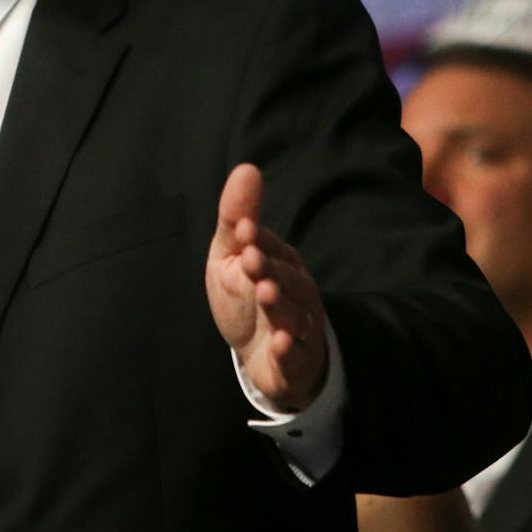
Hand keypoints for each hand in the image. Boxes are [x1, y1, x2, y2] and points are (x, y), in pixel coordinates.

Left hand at [206, 163, 328, 410]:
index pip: (273, 249)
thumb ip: (237, 217)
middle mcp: (297, 294)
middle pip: (290, 282)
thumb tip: (247, 168)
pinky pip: (295, 358)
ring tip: (265, 293)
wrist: (258, 353)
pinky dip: (289, 351)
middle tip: (252, 261)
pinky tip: (279, 343)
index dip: (259, 240)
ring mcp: (298, 330)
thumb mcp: (233, 255)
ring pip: (295, 317)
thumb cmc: (246, 295)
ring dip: (281, 305)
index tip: (243, 230)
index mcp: (282, 263)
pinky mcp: (294, 363)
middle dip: (272, 270)